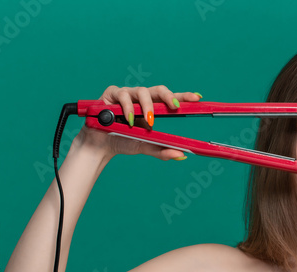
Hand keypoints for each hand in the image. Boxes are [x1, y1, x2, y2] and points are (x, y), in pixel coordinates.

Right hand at [73, 85, 201, 159]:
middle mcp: (140, 98)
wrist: (100, 145)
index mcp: (152, 108)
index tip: (197, 98)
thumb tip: (181, 155)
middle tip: (175, 105)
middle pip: (158, 90)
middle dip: (168, 95)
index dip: (183, 96)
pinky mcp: (111, 94)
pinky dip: (127, 108)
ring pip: (142, 91)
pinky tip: (129, 120)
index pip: (169, 99)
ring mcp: (127, 94)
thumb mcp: (145, 146)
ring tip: (149, 122)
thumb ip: (161, 150)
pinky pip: (122, 95)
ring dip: (147, 106)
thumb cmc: (123, 141)